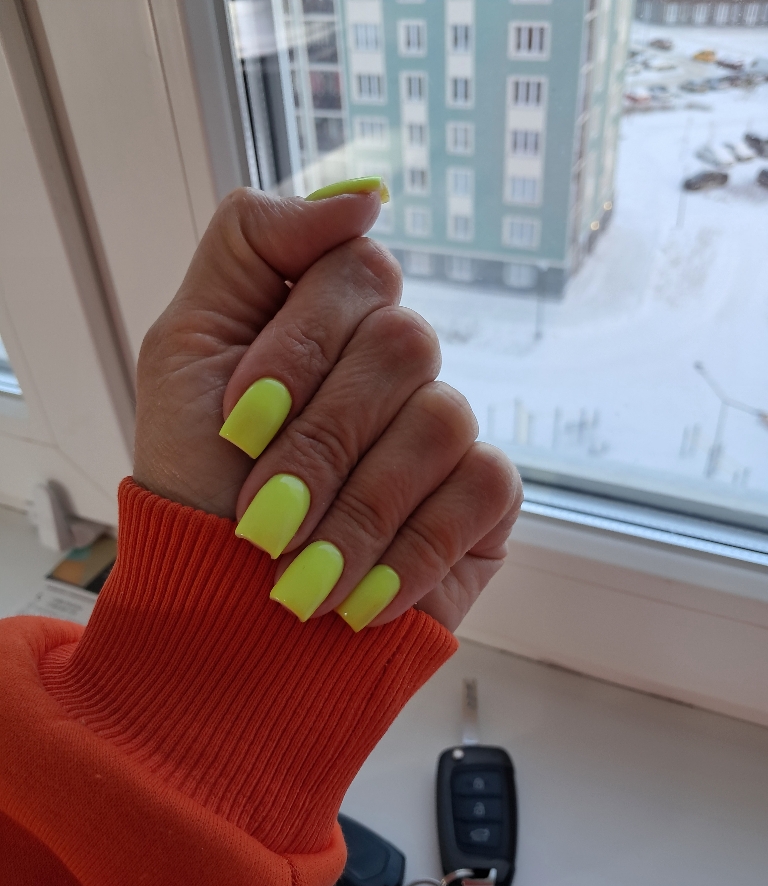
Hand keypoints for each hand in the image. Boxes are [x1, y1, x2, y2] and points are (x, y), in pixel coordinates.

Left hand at [134, 188, 521, 632]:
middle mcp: (397, 365)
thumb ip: (252, 245)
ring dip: (354, 511)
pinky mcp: (485, 499)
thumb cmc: (196, 483)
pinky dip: (408, 551)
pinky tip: (361, 596)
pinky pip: (481, 489)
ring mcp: (445, 428)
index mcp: (330, 318)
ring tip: (301, 577)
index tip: (239, 422)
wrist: (222, 608)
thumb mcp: (186, 348)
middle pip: (403, 344)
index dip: (299, 348)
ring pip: (440, 419)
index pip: (358, 271)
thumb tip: (364, 197)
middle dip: (316, 444)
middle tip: (261, 518)